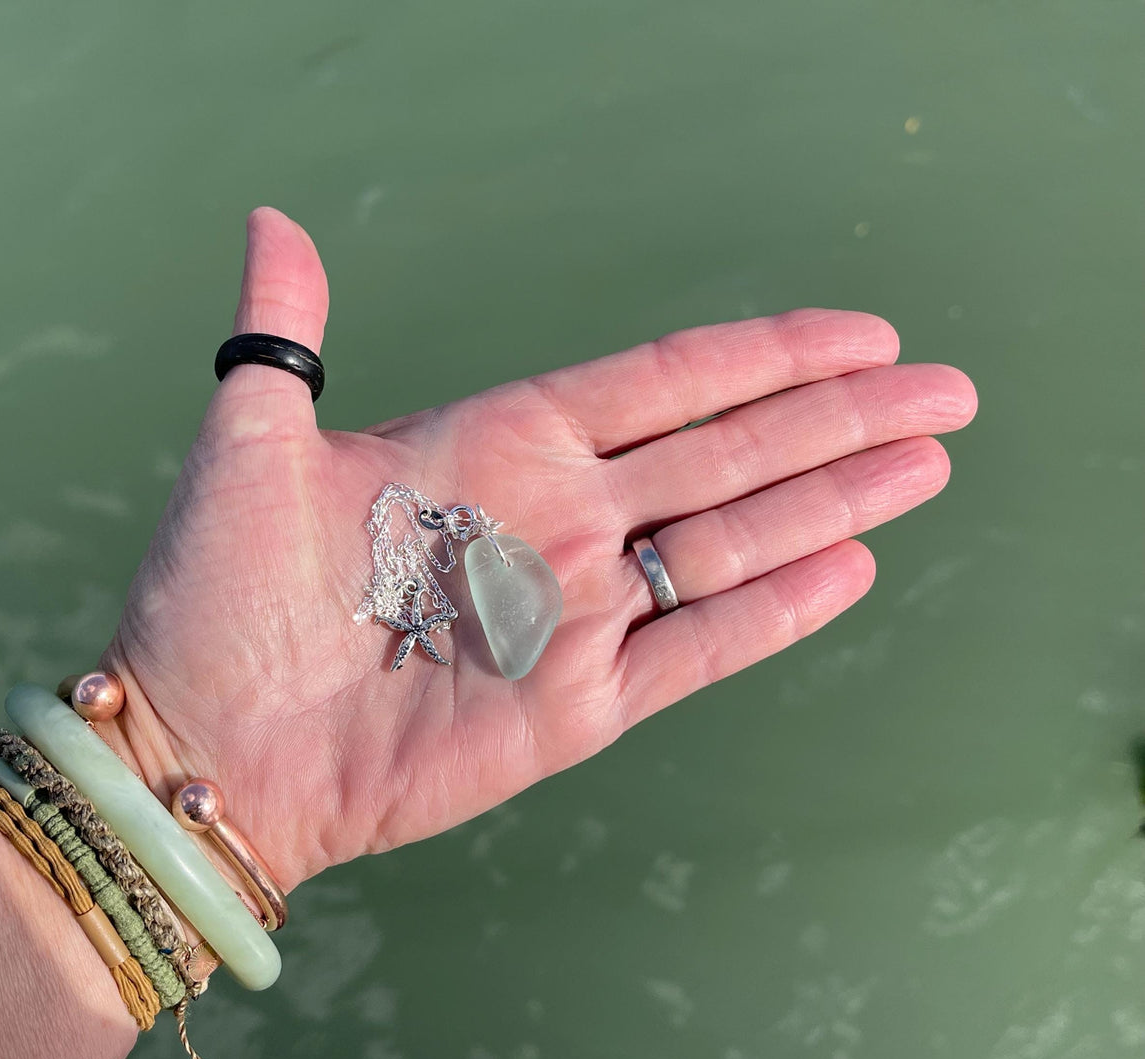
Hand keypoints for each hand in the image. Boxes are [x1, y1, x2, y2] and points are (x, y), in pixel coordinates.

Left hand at [96, 208, 976, 891]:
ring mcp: (575, 613)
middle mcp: (555, 519)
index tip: (859, 334)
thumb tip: (272, 219)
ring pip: (734, 542)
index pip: (665, 383)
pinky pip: (699, 649)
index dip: (766, 355)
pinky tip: (850, 567)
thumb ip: (283, 333)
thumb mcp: (250, 442)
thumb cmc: (218, 592)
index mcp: (498, 444)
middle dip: (840, 418)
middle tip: (943, 387)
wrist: (211, 743)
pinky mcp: (579, 704)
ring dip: (834, 501)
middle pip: (729, 453)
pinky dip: (775, 610)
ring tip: (924, 461)